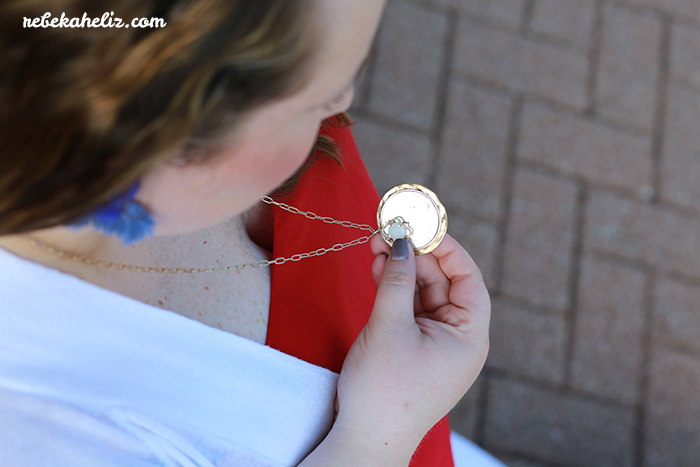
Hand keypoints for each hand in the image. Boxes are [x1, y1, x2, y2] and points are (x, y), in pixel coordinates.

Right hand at [332, 233, 490, 460]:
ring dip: (400, 268)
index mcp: (470, 336)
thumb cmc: (384, 391)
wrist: (365, 440)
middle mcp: (459, 337)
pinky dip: (394, 287)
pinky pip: (409, 307)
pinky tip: (377, 267)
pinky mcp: (414, 346)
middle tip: (387, 229)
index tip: (420, 224)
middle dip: (415, 254)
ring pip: (422, 292)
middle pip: (443, 281)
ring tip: (375, 243)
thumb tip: (401, 241)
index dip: (445, 247)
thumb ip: (396, 280)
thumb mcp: (390, 327)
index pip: (467, 278)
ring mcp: (435, 342)